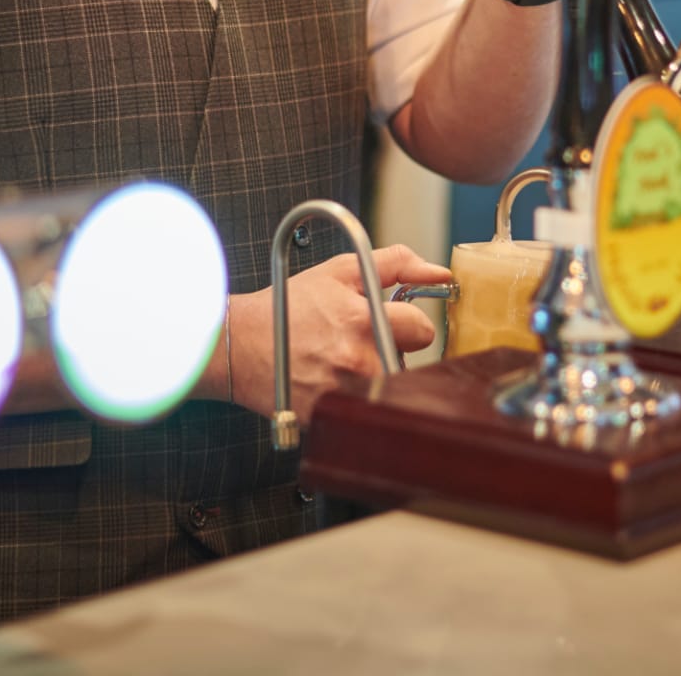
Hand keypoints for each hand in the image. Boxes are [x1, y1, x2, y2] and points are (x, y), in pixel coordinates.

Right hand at [226, 246, 450, 422]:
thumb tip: (441, 273)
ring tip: (342, 359)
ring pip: (389, 386)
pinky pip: (364, 408)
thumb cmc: (289, 305)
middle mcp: (358, 361)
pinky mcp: (331, 416)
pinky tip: (330, 378)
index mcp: (363, 321)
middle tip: (359, 340)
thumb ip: (397, 264)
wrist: (239, 343)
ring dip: (375, 374)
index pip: (424, 329)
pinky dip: (355, 395)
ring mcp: (344, 393)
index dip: (408, 322)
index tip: (390, 320)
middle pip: (408, 362)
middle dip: (391, 349)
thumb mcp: (341, 270)